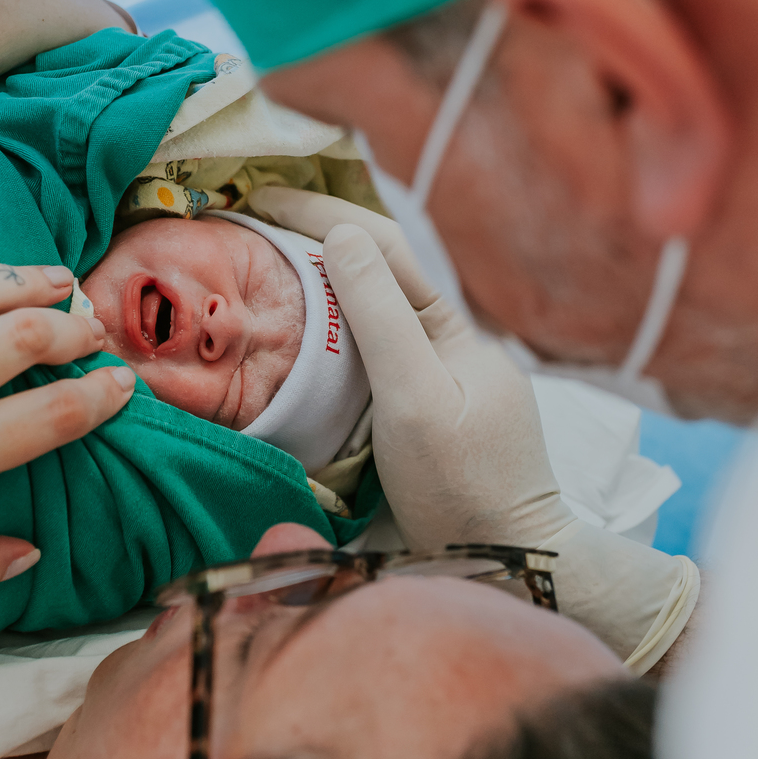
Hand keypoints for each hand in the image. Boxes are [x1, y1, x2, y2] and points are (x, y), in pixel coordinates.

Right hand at [250, 187, 568, 549]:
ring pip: (372, 317)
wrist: (514, 565)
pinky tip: (300, 340)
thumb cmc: (464, 487)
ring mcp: (441, 382)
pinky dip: (333, 333)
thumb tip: (341, 235)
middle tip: (243, 221)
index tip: (256, 193)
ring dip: (319, 285)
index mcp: (450, 329)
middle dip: (313, 239)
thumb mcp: (416, 399)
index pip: (381, 246)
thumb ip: (381, 319)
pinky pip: (374, 357)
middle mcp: (448, 346)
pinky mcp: (429, 418)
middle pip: (375, 275)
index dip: (319, 212)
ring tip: (257, 266)